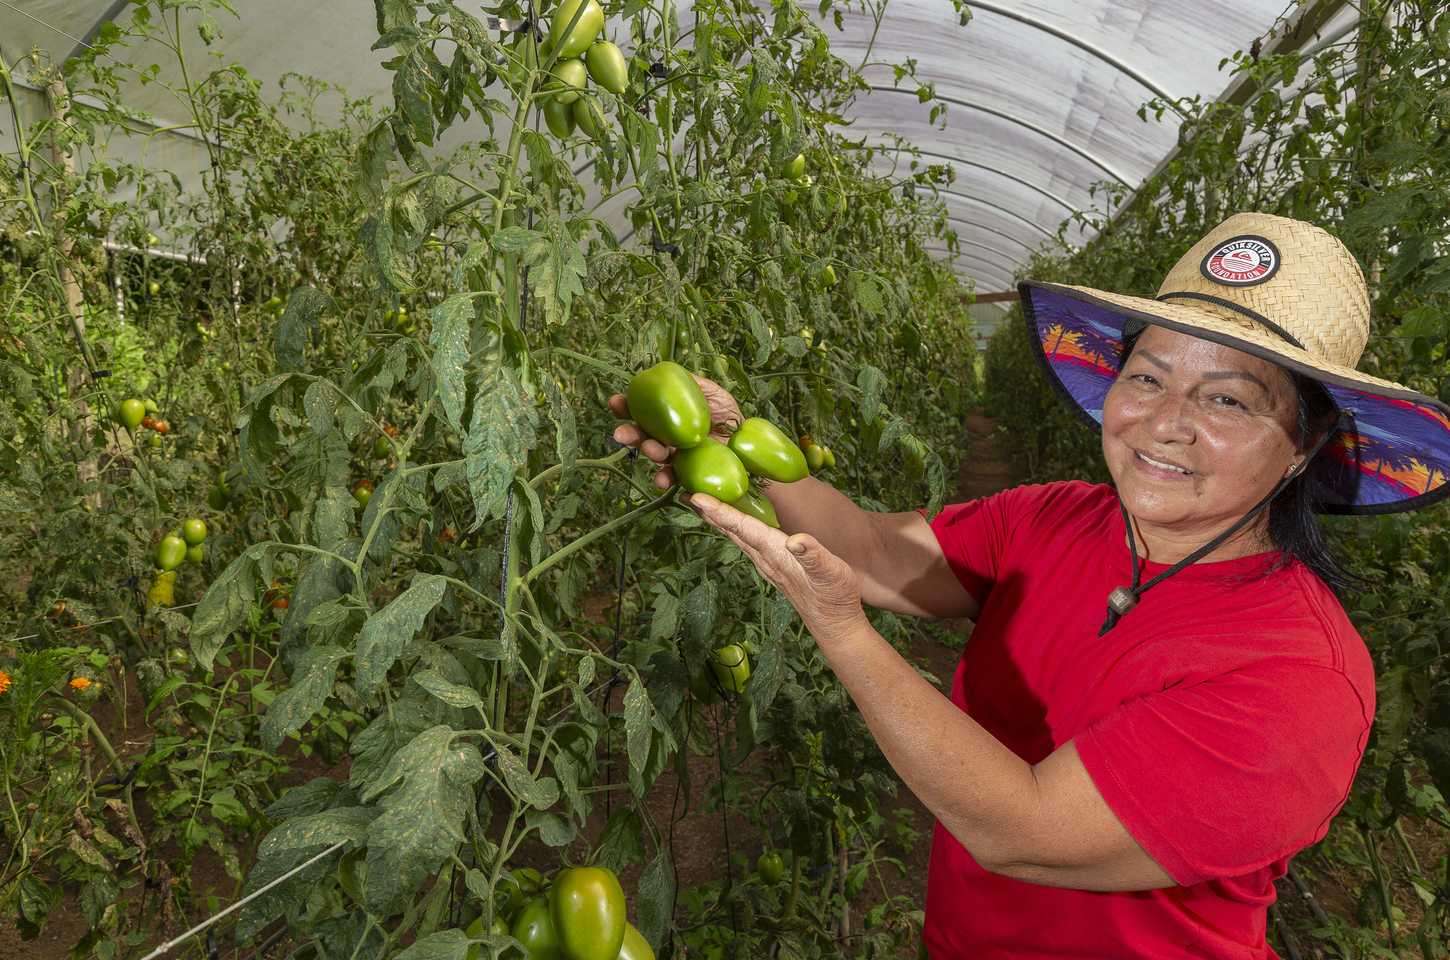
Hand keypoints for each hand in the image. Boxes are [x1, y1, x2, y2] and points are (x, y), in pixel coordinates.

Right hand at [609, 374, 742, 488]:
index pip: (641, 409)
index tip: (616, 403)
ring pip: (656, 455)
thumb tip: (670, 373)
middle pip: (642, 434)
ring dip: (649, 453)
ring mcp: (675, 455)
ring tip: (653, 450)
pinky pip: (672, 478)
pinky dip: (665, 479)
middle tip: (621, 434)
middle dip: (629, 434)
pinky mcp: (686, 474)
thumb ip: (692, 384)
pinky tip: (663, 479)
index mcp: (666, 414)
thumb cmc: (727, 414)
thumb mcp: (713, 392)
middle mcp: (666, 435)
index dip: (625, 406)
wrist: (747, 441)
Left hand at [689, 493, 866, 644]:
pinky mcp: (772, 566)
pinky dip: (733, 527)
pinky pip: (746, 541)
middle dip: (708, 512)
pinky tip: (731, 521)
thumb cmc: (834, 596)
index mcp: (775, 554)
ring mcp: (767, 563)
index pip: (742, 528)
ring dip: (717, 519)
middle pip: (731, 531)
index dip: (720, 512)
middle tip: (683, 492)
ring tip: (699, 503)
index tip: (696, 498)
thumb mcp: (831, 573)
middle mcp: (765, 558)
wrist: (834, 623)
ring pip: (736, 536)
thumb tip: (796, 542)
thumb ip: (813, 556)